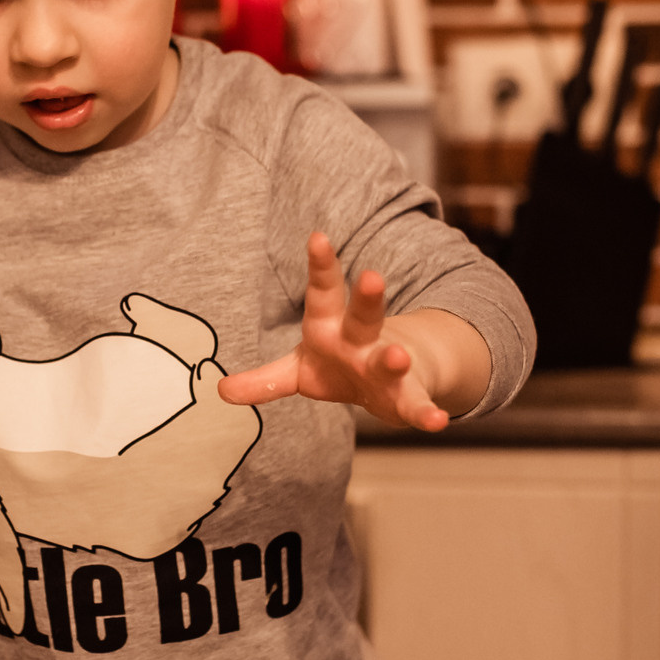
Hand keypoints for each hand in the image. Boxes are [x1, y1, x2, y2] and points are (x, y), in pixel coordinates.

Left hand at [219, 233, 486, 432]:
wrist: (392, 379)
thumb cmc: (337, 365)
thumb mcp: (297, 370)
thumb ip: (264, 380)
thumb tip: (221, 390)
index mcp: (330, 327)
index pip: (324, 292)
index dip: (321, 266)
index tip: (318, 237)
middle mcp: (361, 341)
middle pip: (364, 316)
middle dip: (367, 298)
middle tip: (371, 277)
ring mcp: (386, 367)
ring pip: (390, 358)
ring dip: (395, 358)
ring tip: (398, 355)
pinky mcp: (405, 397)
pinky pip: (416, 405)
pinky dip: (427, 414)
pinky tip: (437, 423)